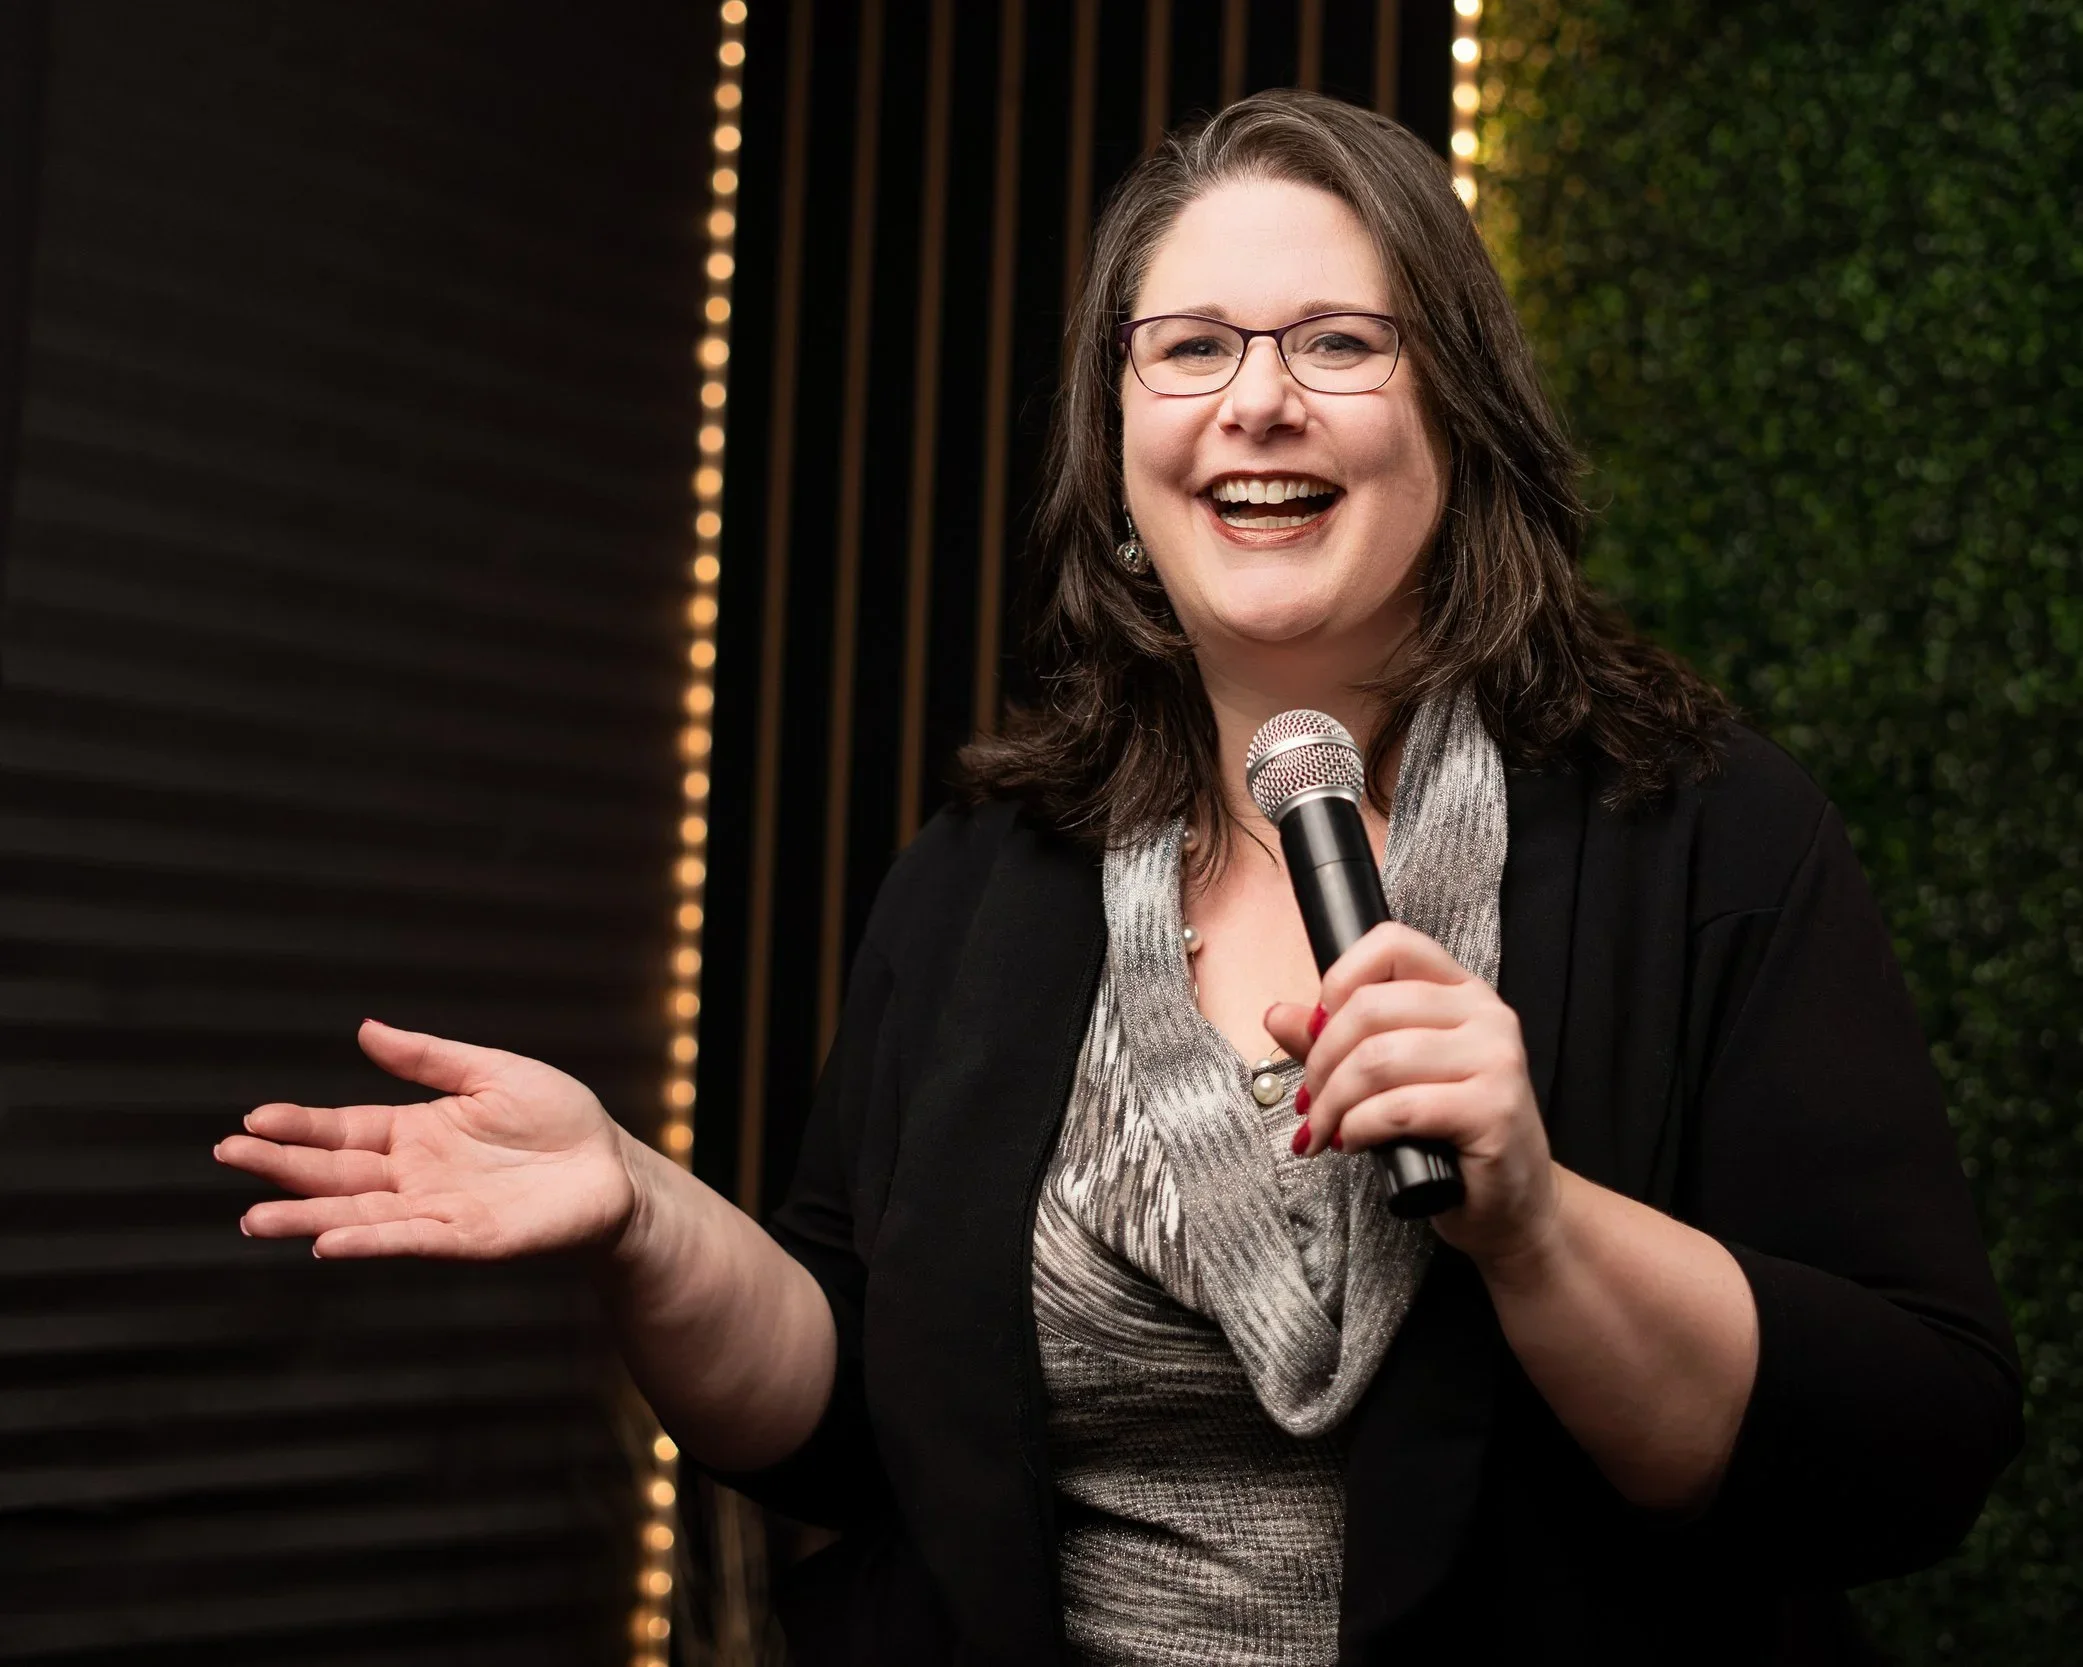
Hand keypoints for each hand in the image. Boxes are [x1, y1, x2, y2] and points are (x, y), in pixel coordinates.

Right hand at [214, 1019, 640, 1259]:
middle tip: (226, 1156)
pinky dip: (366, 1241)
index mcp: (416, 1131)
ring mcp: (435, 1209)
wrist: (611, 1169)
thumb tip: (365, 1029)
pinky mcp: (464, 1239)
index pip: (343, 1129)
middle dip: (280, 1166)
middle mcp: (415, 1174)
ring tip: (253, 1218)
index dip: (299, 1125)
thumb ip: (428, 1057)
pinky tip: (327, 1240)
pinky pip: (407, 1239)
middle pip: (335, 1172)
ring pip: (357, 1213)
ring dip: (305, 1216)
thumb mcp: (492, 1071)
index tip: (252, 1120)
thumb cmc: (560, 1120)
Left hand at [1265, 922, 1559, 1268]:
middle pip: (1371, 1007)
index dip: (1340, 980)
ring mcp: (1496, 1059)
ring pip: (1378, 1058)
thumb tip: (1277, 1015)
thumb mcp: (1389, 1080)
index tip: (1317, 1029)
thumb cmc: (1449, 1138)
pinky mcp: (1494, 1109)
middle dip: (1321, 1060)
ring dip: (1332, 1101)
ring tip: (1323, 1131)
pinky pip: (1400, 1107)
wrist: (1511, 1203)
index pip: (1392, 944)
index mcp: (1460, 991)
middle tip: (1309, 1103)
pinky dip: (1359, 1127)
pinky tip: (1352, 1143)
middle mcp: (1485, 1014)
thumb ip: (1336, 1043)